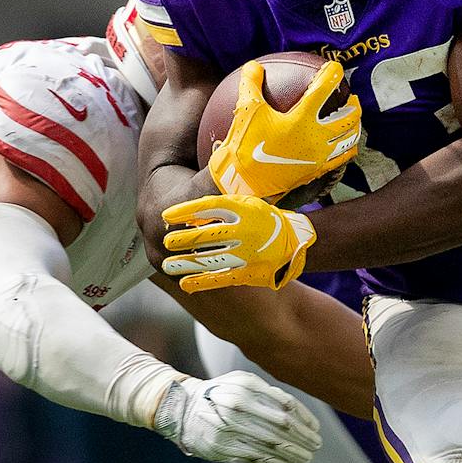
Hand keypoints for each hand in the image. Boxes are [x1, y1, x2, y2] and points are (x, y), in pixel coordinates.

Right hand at [153, 371, 320, 462]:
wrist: (183, 409)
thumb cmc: (222, 394)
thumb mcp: (243, 382)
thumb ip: (269, 393)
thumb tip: (299, 414)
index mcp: (246, 387)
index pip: (286, 406)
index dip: (305, 419)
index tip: (316, 429)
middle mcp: (238, 407)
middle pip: (282, 427)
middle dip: (303, 439)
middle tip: (316, 446)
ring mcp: (229, 429)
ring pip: (271, 445)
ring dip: (293, 454)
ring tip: (306, 458)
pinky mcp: (222, 447)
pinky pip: (255, 457)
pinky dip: (274, 462)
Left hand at [161, 194, 313, 291]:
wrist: (295, 242)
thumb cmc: (264, 218)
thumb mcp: (249, 199)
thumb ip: (224, 194)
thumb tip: (199, 180)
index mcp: (245, 208)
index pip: (210, 207)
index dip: (186, 211)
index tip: (167, 215)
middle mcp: (247, 231)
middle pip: (207, 235)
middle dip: (183, 239)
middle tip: (166, 241)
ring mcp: (249, 254)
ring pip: (211, 259)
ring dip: (187, 263)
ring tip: (167, 264)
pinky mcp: (250, 273)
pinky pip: (222, 278)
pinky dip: (202, 281)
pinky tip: (184, 282)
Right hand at [209, 59, 361, 202]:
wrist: (244, 182)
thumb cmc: (244, 144)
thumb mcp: (245, 110)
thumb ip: (251, 84)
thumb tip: (253, 65)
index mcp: (301, 119)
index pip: (323, 90)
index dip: (332, 74)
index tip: (336, 68)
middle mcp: (316, 138)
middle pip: (348, 118)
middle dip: (354, 105)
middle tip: (353, 98)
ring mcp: (320, 156)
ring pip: (349, 139)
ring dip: (355, 127)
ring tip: (354, 121)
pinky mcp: (317, 171)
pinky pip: (341, 159)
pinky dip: (347, 149)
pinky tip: (347, 146)